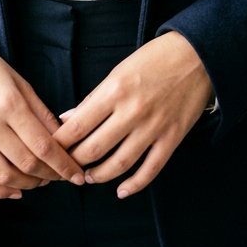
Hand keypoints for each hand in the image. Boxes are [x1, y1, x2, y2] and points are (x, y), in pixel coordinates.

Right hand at [0, 43, 85, 199]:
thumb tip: (63, 141)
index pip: (43, 145)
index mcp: (9, 103)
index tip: (77, 176)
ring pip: (4, 176)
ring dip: (27, 185)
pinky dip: (0, 191)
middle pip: (26, 163)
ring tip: (40, 181)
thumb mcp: (20, 83)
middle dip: (49, 176)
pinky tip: (15, 191)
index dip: (63, 165)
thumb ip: (41, 113)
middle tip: (60, 177)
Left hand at [51, 31, 213, 199]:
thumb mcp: (118, 71)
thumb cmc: (154, 59)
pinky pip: (150, 170)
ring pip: (119, 164)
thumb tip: (68, 119)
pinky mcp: (171, 138)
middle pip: (93, 149)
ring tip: (89, 177)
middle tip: (66, 167)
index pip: (77, 126)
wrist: (196, 55)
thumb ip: (93, 98)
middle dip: (75, 162)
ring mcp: (153, 128)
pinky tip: (121, 190)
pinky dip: (134, 185)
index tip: (50, 150)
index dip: (60, 143)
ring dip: (99, 176)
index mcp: (114, 90)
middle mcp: (132, 112)